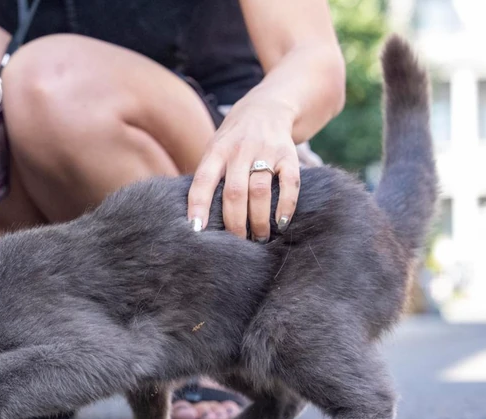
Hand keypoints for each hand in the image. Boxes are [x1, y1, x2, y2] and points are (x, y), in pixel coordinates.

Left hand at [187, 100, 300, 240]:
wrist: (268, 107)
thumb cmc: (234, 140)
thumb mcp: (215, 150)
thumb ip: (208, 177)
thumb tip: (196, 220)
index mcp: (216, 151)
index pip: (203, 180)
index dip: (198, 206)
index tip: (195, 231)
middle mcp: (239, 150)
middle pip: (234, 192)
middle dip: (234, 223)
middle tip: (237, 243)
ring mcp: (265, 151)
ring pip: (260, 191)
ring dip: (259, 220)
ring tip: (259, 238)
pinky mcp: (289, 154)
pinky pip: (289, 183)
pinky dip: (286, 205)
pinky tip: (281, 222)